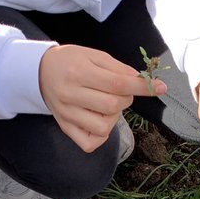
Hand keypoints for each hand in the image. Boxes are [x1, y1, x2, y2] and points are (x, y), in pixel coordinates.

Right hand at [38, 45, 166, 152]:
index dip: (142, 87)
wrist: (39, 72)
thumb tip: (141, 81)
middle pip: (112, 106)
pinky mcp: (65, 127)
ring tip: (106, 105)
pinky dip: (101, 136)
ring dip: (113, 118)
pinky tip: (99, 120)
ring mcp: (67, 114)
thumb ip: (118, 69)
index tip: (160, 87)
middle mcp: (70, 95)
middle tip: (119, 91)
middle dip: (125, 99)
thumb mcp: (93, 55)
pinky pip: (89, 143)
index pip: (118, 84)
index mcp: (79, 73)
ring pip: (103, 127)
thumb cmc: (70, 61)